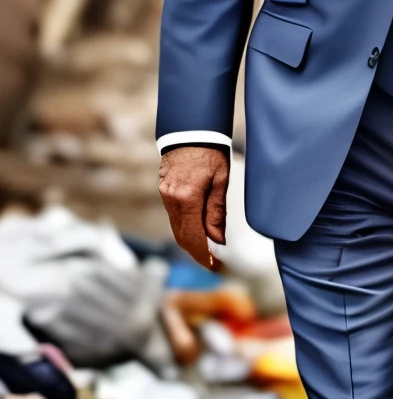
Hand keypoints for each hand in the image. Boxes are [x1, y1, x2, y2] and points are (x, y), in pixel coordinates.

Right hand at [158, 145, 229, 267]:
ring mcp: (165, 196)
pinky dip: (186, 230)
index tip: (216, 267)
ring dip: (191, 243)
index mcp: (187, 197)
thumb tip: (218, 241)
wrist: (190, 131)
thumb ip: (216, 212)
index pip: (194, 237)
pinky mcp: (164, 192)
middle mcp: (171, 199)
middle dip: (198, 253)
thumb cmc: (211, 152)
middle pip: (182, 236)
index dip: (204, 256)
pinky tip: (199, 235)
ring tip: (209, 254)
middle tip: (214, 265)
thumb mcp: (221, 181)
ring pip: (177, 228)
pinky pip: (175, 218)